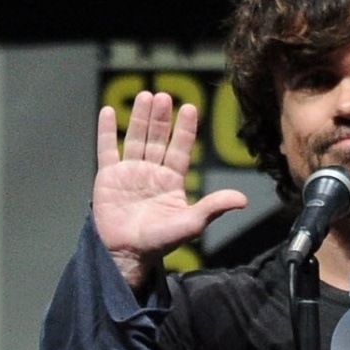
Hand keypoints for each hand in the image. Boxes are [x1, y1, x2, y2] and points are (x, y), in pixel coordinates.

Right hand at [93, 91, 247, 287]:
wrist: (126, 253)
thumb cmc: (159, 242)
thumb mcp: (190, 223)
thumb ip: (213, 207)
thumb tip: (243, 200)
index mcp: (172, 180)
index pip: (181, 149)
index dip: (185, 129)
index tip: (190, 108)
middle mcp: (152, 172)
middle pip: (158, 138)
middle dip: (162, 118)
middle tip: (164, 96)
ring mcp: (129, 172)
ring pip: (136, 138)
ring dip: (140, 118)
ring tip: (145, 96)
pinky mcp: (108, 177)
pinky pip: (107, 149)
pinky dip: (107, 131)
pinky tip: (108, 111)